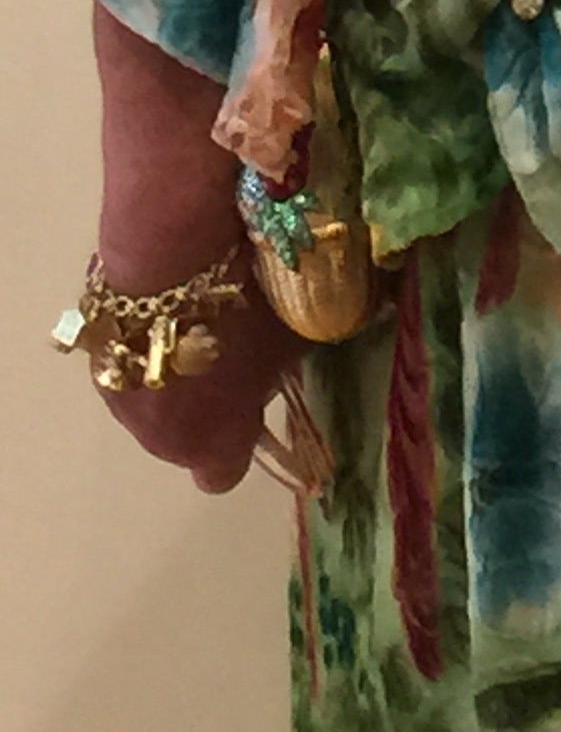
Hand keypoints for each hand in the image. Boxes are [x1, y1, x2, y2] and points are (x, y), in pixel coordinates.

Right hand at [82, 252, 298, 492]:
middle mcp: (156, 435)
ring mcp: (119, 396)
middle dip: (202, 398)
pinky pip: (127, 356)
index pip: (222, 473)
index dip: (237, 441)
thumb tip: (284, 362)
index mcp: (209, 442)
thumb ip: (283, 366)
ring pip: (150, 393)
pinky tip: (162, 293)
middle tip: (227, 347)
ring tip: (191, 312)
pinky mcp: (95, 354)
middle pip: (182, 430)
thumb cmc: (245, 310)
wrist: (171, 260)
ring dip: (168, 367)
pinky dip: (142, 335)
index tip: (248, 408)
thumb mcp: (293, 339)